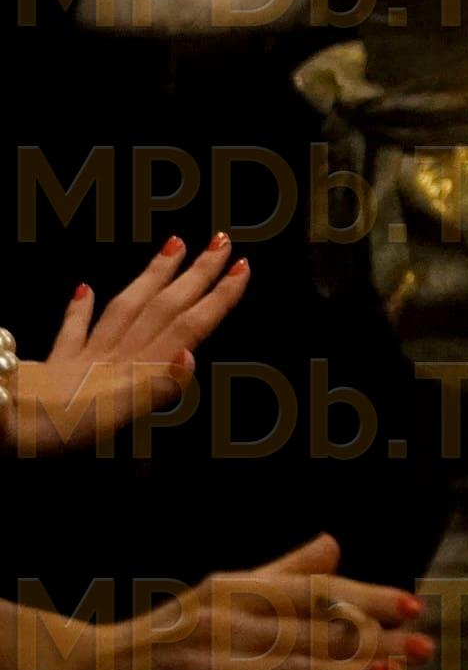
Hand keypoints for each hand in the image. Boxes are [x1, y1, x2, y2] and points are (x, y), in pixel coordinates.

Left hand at [7, 234, 250, 457]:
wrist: (3, 422)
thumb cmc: (58, 427)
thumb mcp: (114, 415)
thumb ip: (154, 387)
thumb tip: (191, 357)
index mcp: (135, 370)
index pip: (185, 327)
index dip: (217, 298)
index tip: (242, 267)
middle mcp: (116, 356)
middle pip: (162, 309)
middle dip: (195, 275)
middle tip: (220, 241)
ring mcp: (86, 357)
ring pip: (126, 309)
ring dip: (154, 277)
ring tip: (174, 246)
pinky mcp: (57, 366)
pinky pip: (72, 331)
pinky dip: (81, 308)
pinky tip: (85, 287)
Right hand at [39, 536, 430, 669]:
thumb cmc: (168, 630)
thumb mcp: (223, 589)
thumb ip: (283, 573)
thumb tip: (335, 544)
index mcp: (235, 590)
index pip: (313, 591)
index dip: (365, 597)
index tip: (412, 605)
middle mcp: (226, 624)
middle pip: (310, 630)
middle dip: (370, 638)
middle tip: (422, 644)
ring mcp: (213, 665)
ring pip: (292, 668)